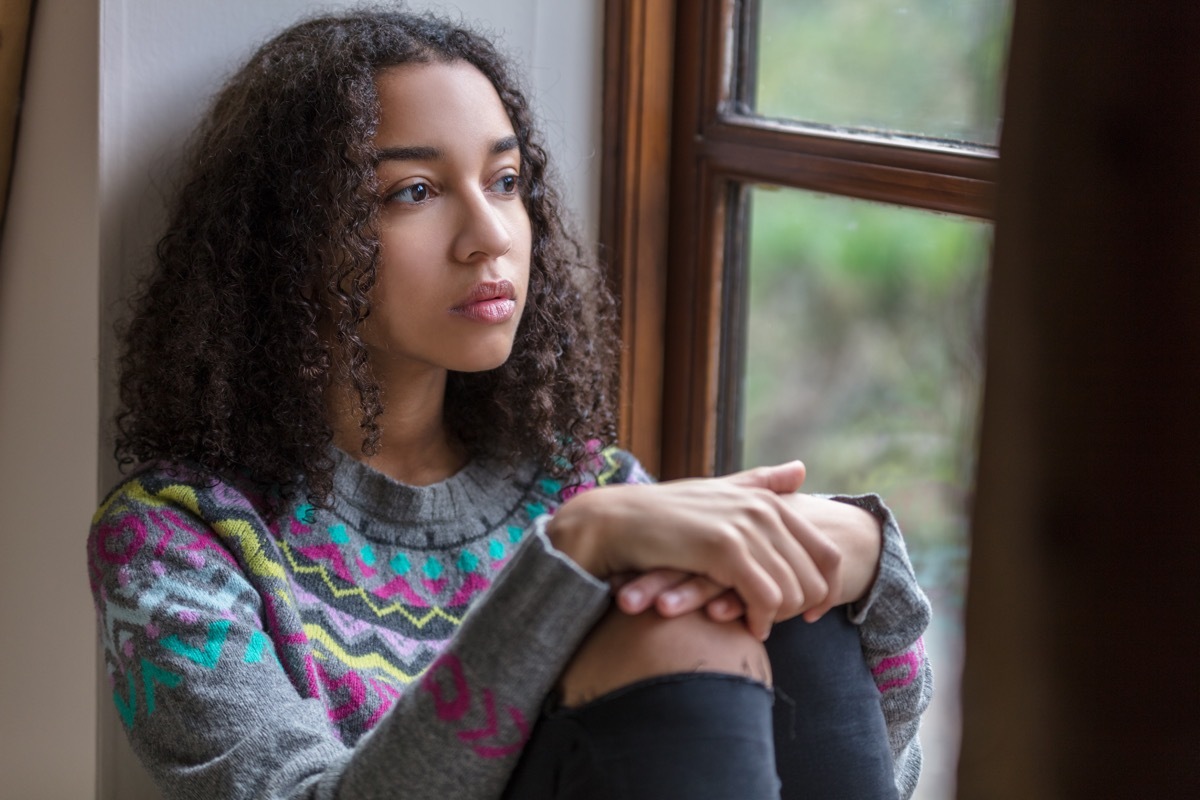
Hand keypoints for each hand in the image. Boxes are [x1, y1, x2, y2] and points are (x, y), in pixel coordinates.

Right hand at [614, 494, 882, 623]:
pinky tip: (748, 627)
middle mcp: (764, 510)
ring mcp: (745, 527)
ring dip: (779, 618)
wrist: (617, 521)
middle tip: (779, 624)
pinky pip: (765, 598)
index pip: (827, 553)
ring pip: (792, 591)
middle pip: (815, 577)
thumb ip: (761, 483)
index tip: (812, 614)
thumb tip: (801, 469)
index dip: (826, 590)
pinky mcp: (725, 549)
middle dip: (802, 609)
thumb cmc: (665, 514)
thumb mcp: (720, 492)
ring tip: (758, 625)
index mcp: (768, 501)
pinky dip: (761, 620)